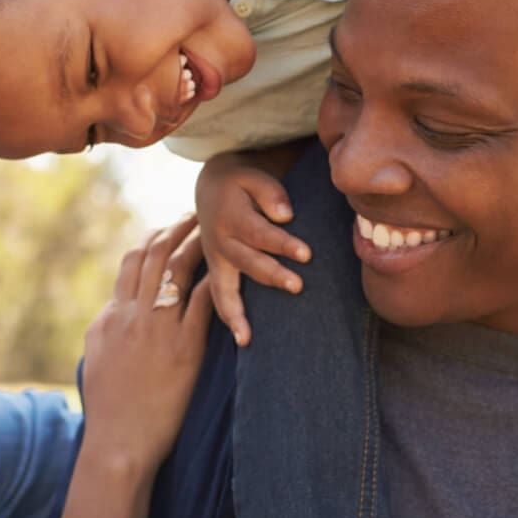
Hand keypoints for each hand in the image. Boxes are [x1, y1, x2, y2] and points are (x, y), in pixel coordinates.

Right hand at [81, 214, 211, 469]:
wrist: (119, 443)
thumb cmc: (109, 407)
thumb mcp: (96, 357)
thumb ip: (106, 326)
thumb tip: (113, 307)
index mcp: (112, 315)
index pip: (131, 261)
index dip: (152, 238)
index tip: (169, 227)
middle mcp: (132, 315)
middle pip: (155, 254)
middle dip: (177, 229)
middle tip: (197, 215)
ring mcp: (158, 329)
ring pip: (177, 269)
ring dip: (197, 244)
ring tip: (217, 229)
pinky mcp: (184, 349)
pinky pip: (203, 302)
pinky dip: (216, 280)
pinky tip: (232, 267)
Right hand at [195, 153, 310, 345]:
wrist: (211, 188)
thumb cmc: (241, 183)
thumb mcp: (253, 177)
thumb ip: (270, 193)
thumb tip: (285, 215)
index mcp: (230, 216)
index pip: (259, 233)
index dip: (282, 243)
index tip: (306, 254)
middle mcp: (219, 241)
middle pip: (247, 261)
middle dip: (271, 275)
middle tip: (297, 286)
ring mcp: (216, 259)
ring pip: (225, 288)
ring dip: (238, 312)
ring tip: (248, 336)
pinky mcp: (217, 271)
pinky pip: (218, 298)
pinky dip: (229, 318)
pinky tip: (243, 340)